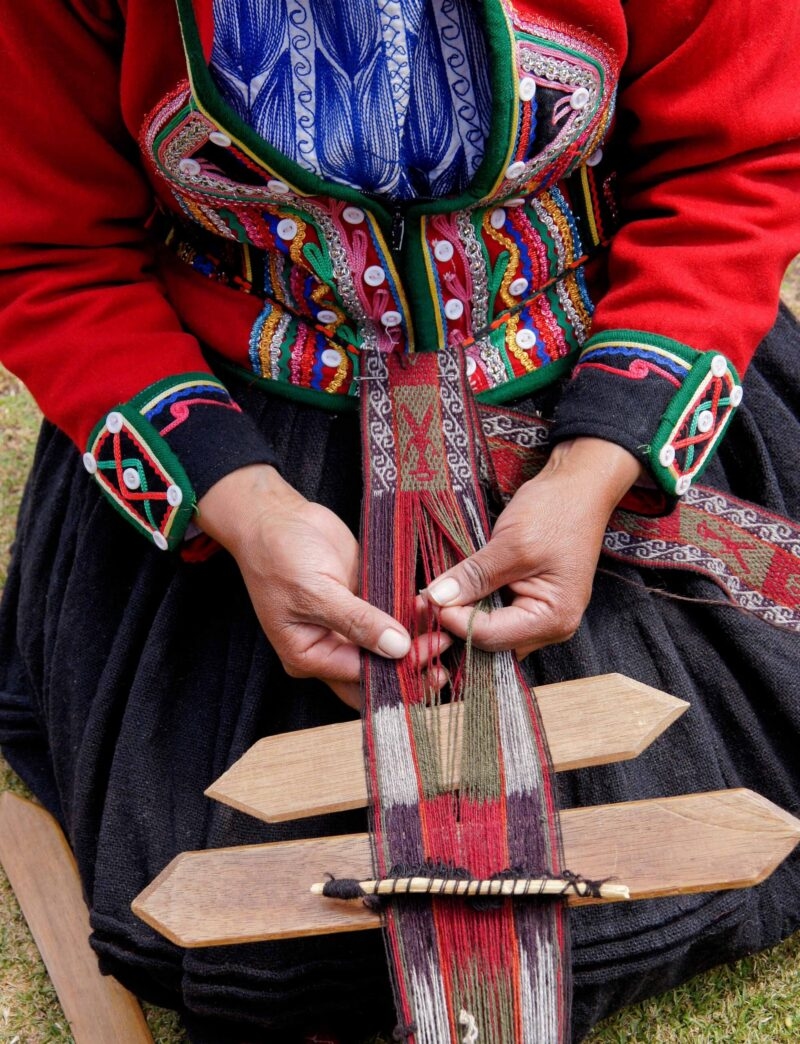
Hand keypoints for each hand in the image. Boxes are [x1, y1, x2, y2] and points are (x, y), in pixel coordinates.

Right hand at [197, 465, 447, 708]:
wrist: (275, 516)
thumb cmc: (279, 555)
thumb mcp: (316, 592)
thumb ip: (357, 621)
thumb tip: (397, 648)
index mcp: (308, 655)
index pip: (359, 678)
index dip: (395, 672)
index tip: (427, 655)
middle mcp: (330, 647)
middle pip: (376, 671)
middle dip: (411, 665)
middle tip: (444, 647)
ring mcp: (348, 624)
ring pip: (388, 645)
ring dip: (416, 640)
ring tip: (445, 628)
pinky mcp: (362, 600)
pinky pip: (391, 615)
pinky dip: (410, 615)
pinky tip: (430, 608)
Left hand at [422, 439, 642, 655]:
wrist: (579, 486)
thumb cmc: (556, 511)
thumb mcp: (511, 543)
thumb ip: (474, 576)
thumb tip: (436, 599)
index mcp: (554, 619)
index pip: (491, 636)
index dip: (455, 621)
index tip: (426, 600)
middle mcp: (551, 627)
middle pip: (491, 642)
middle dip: (455, 626)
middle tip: (422, 604)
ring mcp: (542, 616)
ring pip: (490, 632)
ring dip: (462, 617)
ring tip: (433, 599)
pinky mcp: (530, 602)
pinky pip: (496, 616)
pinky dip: (474, 606)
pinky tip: (453, 594)